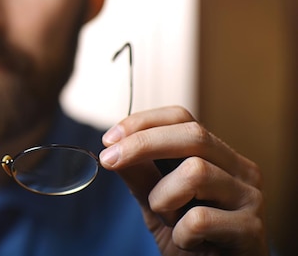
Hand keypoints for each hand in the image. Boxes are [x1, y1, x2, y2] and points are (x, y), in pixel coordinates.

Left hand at [99, 106, 267, 255]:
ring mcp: (250, 197)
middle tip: (109, 160)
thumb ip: (140, 175)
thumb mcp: (157, 203)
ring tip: (169, 220)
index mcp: (218, 156)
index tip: (109, 139)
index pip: (182, 118)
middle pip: (193, 135)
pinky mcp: (251, 230)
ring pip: (196, 172)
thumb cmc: (192, 240)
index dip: (143, 122)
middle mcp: (241, 169)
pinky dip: (181, 233)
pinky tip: (189, 243)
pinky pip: (199, 219)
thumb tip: (112, 146)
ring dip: (164, 198)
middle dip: (143, 144)